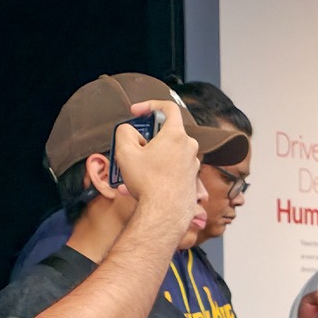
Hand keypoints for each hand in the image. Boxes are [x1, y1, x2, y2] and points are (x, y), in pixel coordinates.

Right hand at [111, 99, 199, 228]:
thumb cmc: (148, 183)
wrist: (165, 213)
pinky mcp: (192, 178)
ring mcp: (193, 164)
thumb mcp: (125, 152)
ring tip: (134, 171)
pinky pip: (174, 167)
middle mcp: (189, 147)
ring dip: (152, 157)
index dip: (150, 105)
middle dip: (147, 137)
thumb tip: (130, 131)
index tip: (136, 112)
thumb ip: (125, 132)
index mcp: (176, 135)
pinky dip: (160, 170)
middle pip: (167, 132)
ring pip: (170, 152)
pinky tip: (144, 184)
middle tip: (133, 148)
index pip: (169, 107)